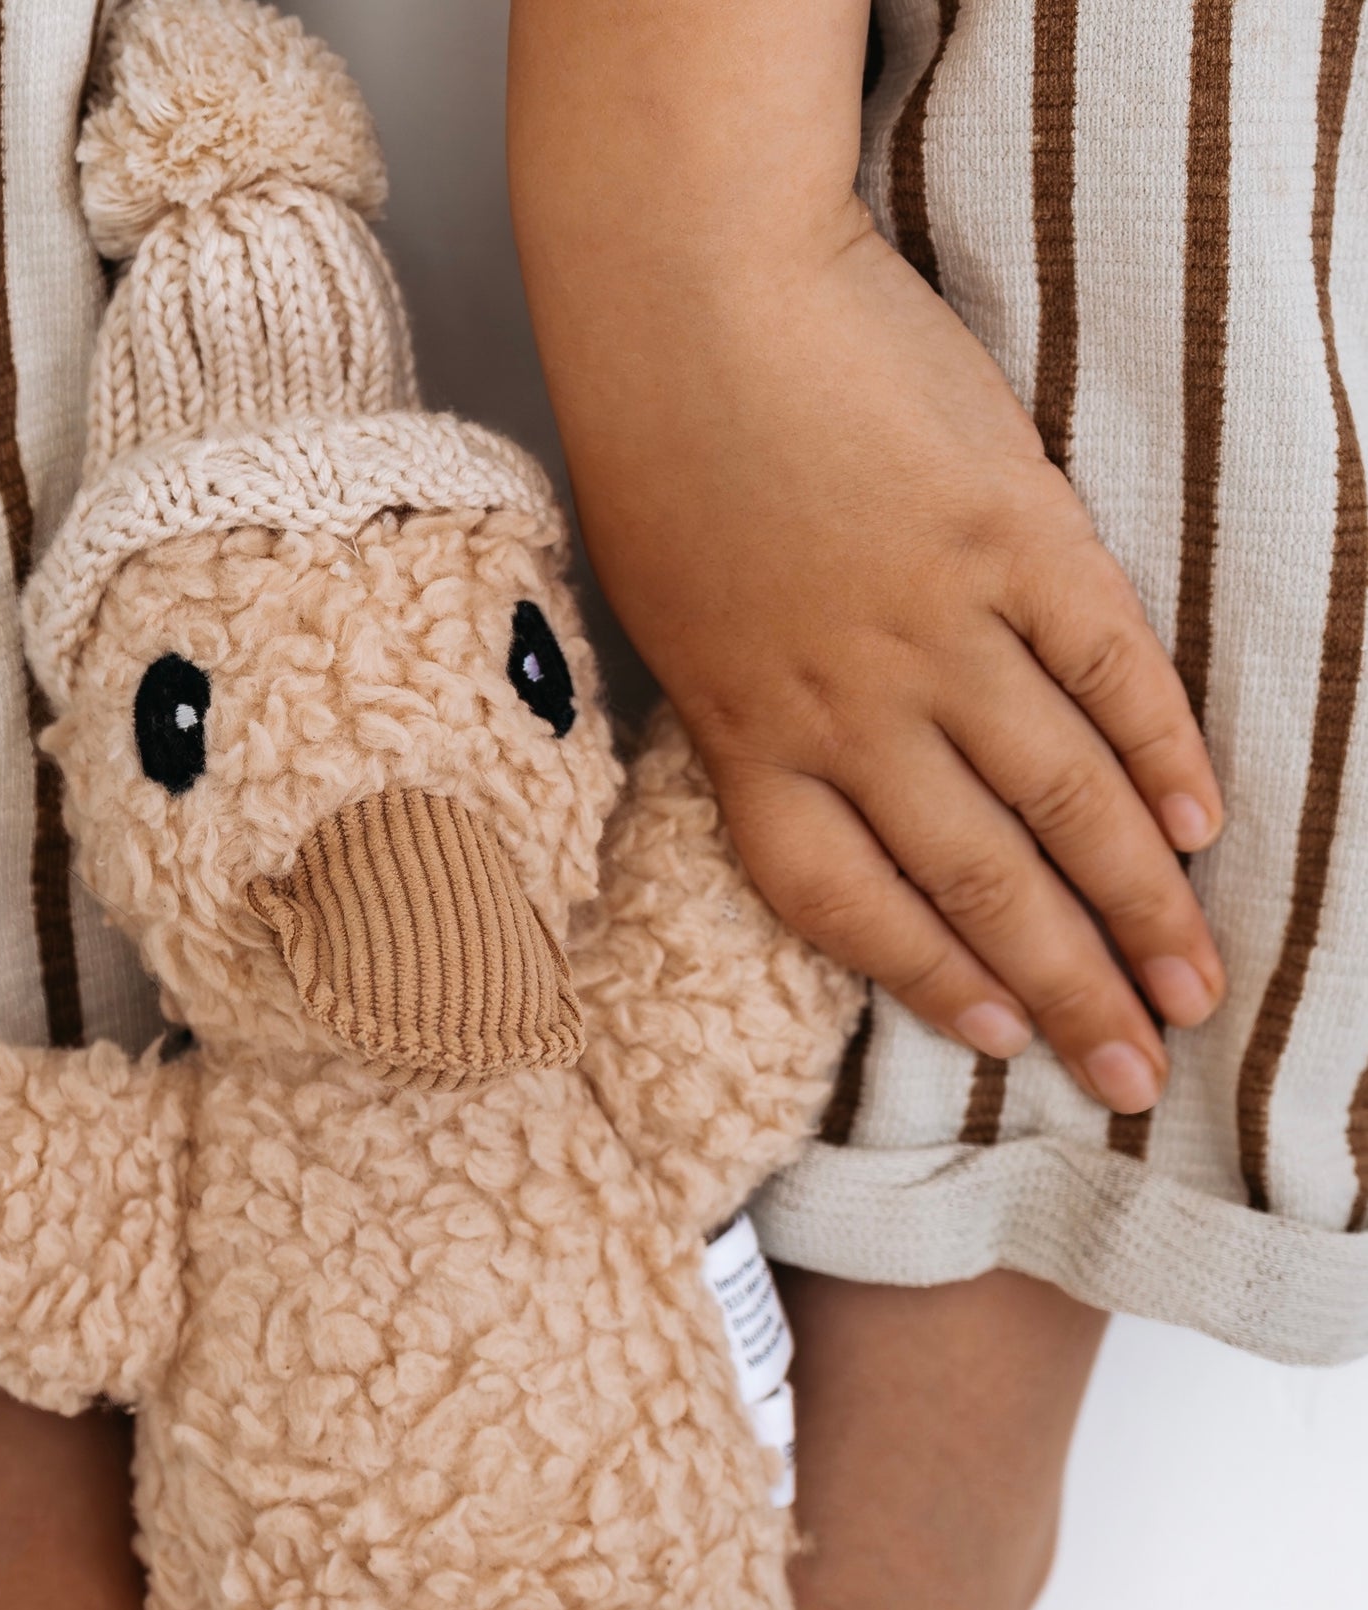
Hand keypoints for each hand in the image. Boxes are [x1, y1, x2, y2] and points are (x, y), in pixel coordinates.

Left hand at [512, 1, 1225, 1114]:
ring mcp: (939, 625)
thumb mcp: (675, 623)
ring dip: (1136, 907)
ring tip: (1192, 987)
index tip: (1004, 1045)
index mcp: (750, 740)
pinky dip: (1159, 753)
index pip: (854, 909)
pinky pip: (1106, 668)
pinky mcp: (1014, 534)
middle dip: (1068, 993)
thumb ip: (757, 716)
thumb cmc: (659, 449)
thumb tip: (838, 784)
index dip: (938, 987)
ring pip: (1058, 801)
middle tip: (1136, 1076)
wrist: (689, 283)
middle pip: (978, 884)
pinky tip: (1199, 826)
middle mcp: (850, 710)